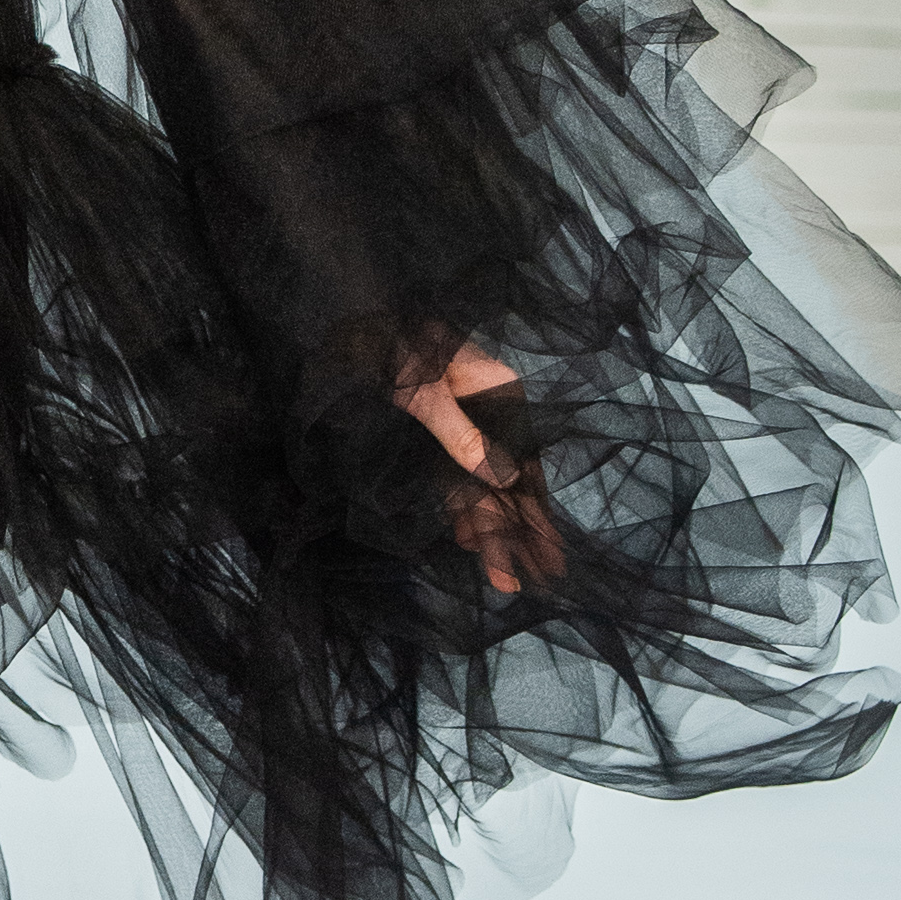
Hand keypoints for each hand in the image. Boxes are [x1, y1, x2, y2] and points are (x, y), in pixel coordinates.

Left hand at [395, 346, 566, 597]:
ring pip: (480, 486)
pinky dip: (461, 508)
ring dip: (488, 529)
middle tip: (523, 581)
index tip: (546, 554)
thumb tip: (504, 479)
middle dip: (513, 533)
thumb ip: (460, 435)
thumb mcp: (425, 390)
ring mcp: (464, 424)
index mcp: (501, 395)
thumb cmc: (393, 347)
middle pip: (506, 482)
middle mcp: (490, 413)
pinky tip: (468, 539)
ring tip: (501, 575)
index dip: (534, 513)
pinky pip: (454, 477)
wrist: (353, 318)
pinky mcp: (436, 432)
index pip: (526, 465)